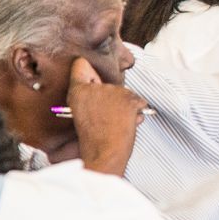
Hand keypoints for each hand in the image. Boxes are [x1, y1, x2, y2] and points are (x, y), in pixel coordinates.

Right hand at [66, 58, 145, 175]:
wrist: (104, 154)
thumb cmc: (93, 140)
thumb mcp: (81, 115)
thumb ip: (90, 99)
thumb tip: (103, 87)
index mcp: (78, 92)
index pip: (80, 65)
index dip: (86, 68)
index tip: (88, 70)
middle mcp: (95, 87)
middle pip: (110, 84)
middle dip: (112, 98)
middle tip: (106, 118)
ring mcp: (113, 91)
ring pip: (125, 94)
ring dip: (125, 108)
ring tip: (116, 124)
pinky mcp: (129, 98)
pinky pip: (140, 102)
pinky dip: (138, 113)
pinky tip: (127, 124)